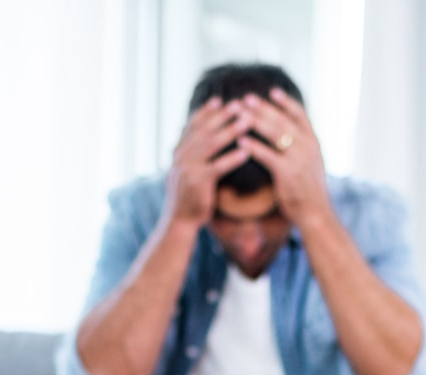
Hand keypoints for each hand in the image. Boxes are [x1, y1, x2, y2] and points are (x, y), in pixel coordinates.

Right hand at [164, 98, 252, 231]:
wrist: (178, 223)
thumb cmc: (187, 199)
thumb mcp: (184, 173)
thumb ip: (190, 157)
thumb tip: (198, 142)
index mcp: (178, 154)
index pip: (192, 127)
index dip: (205, 112)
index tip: (219, 100)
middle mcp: (181, 158)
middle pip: (204, 130)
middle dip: (222, 116)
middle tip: (238, 104)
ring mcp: (189, 170)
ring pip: (212, 144)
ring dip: (231, 131)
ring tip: (247, 121)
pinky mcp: (199, 183)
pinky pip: (218, 167)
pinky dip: (232, 158)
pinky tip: (246, 152)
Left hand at [238, 89, 331, 229]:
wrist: (316, 213)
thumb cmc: (309, 192)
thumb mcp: (311, 164)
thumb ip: (303, 149)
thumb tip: (292, 137)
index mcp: (313, 142)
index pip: (300, 115)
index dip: (286, 102)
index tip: (272, 91)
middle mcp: (308, 146)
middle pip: (283, 120)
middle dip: (264, 108)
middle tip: (246, 98)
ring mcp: (299, 158)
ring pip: (275, 133)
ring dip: (255, 121)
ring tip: (240, 113)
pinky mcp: (288, 172)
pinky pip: (267, 155)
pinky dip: (253, 147)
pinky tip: (240, 141)